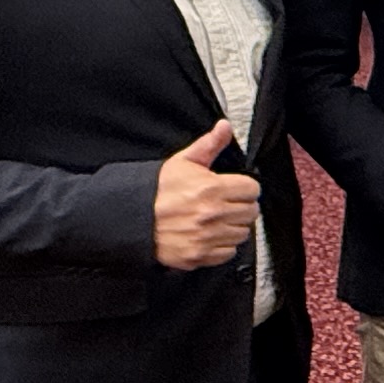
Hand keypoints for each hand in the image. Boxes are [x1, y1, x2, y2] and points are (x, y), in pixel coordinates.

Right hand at [152, 121, 261, 269]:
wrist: (131, 218)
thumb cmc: (155, 191)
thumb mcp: (182, 162)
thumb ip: (209, 145)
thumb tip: (224, 127)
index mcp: (211, 189)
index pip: (252, 189)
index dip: (244, 188)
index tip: (236, 189)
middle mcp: (212, 214)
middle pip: (251, 212)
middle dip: (241, 206)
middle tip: (226, 204)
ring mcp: (206, 237)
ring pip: (242, 233)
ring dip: (233, 226)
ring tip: (216, 220)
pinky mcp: (199, 255)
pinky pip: (228, 252)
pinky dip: (222, 246)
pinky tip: (209, 235)